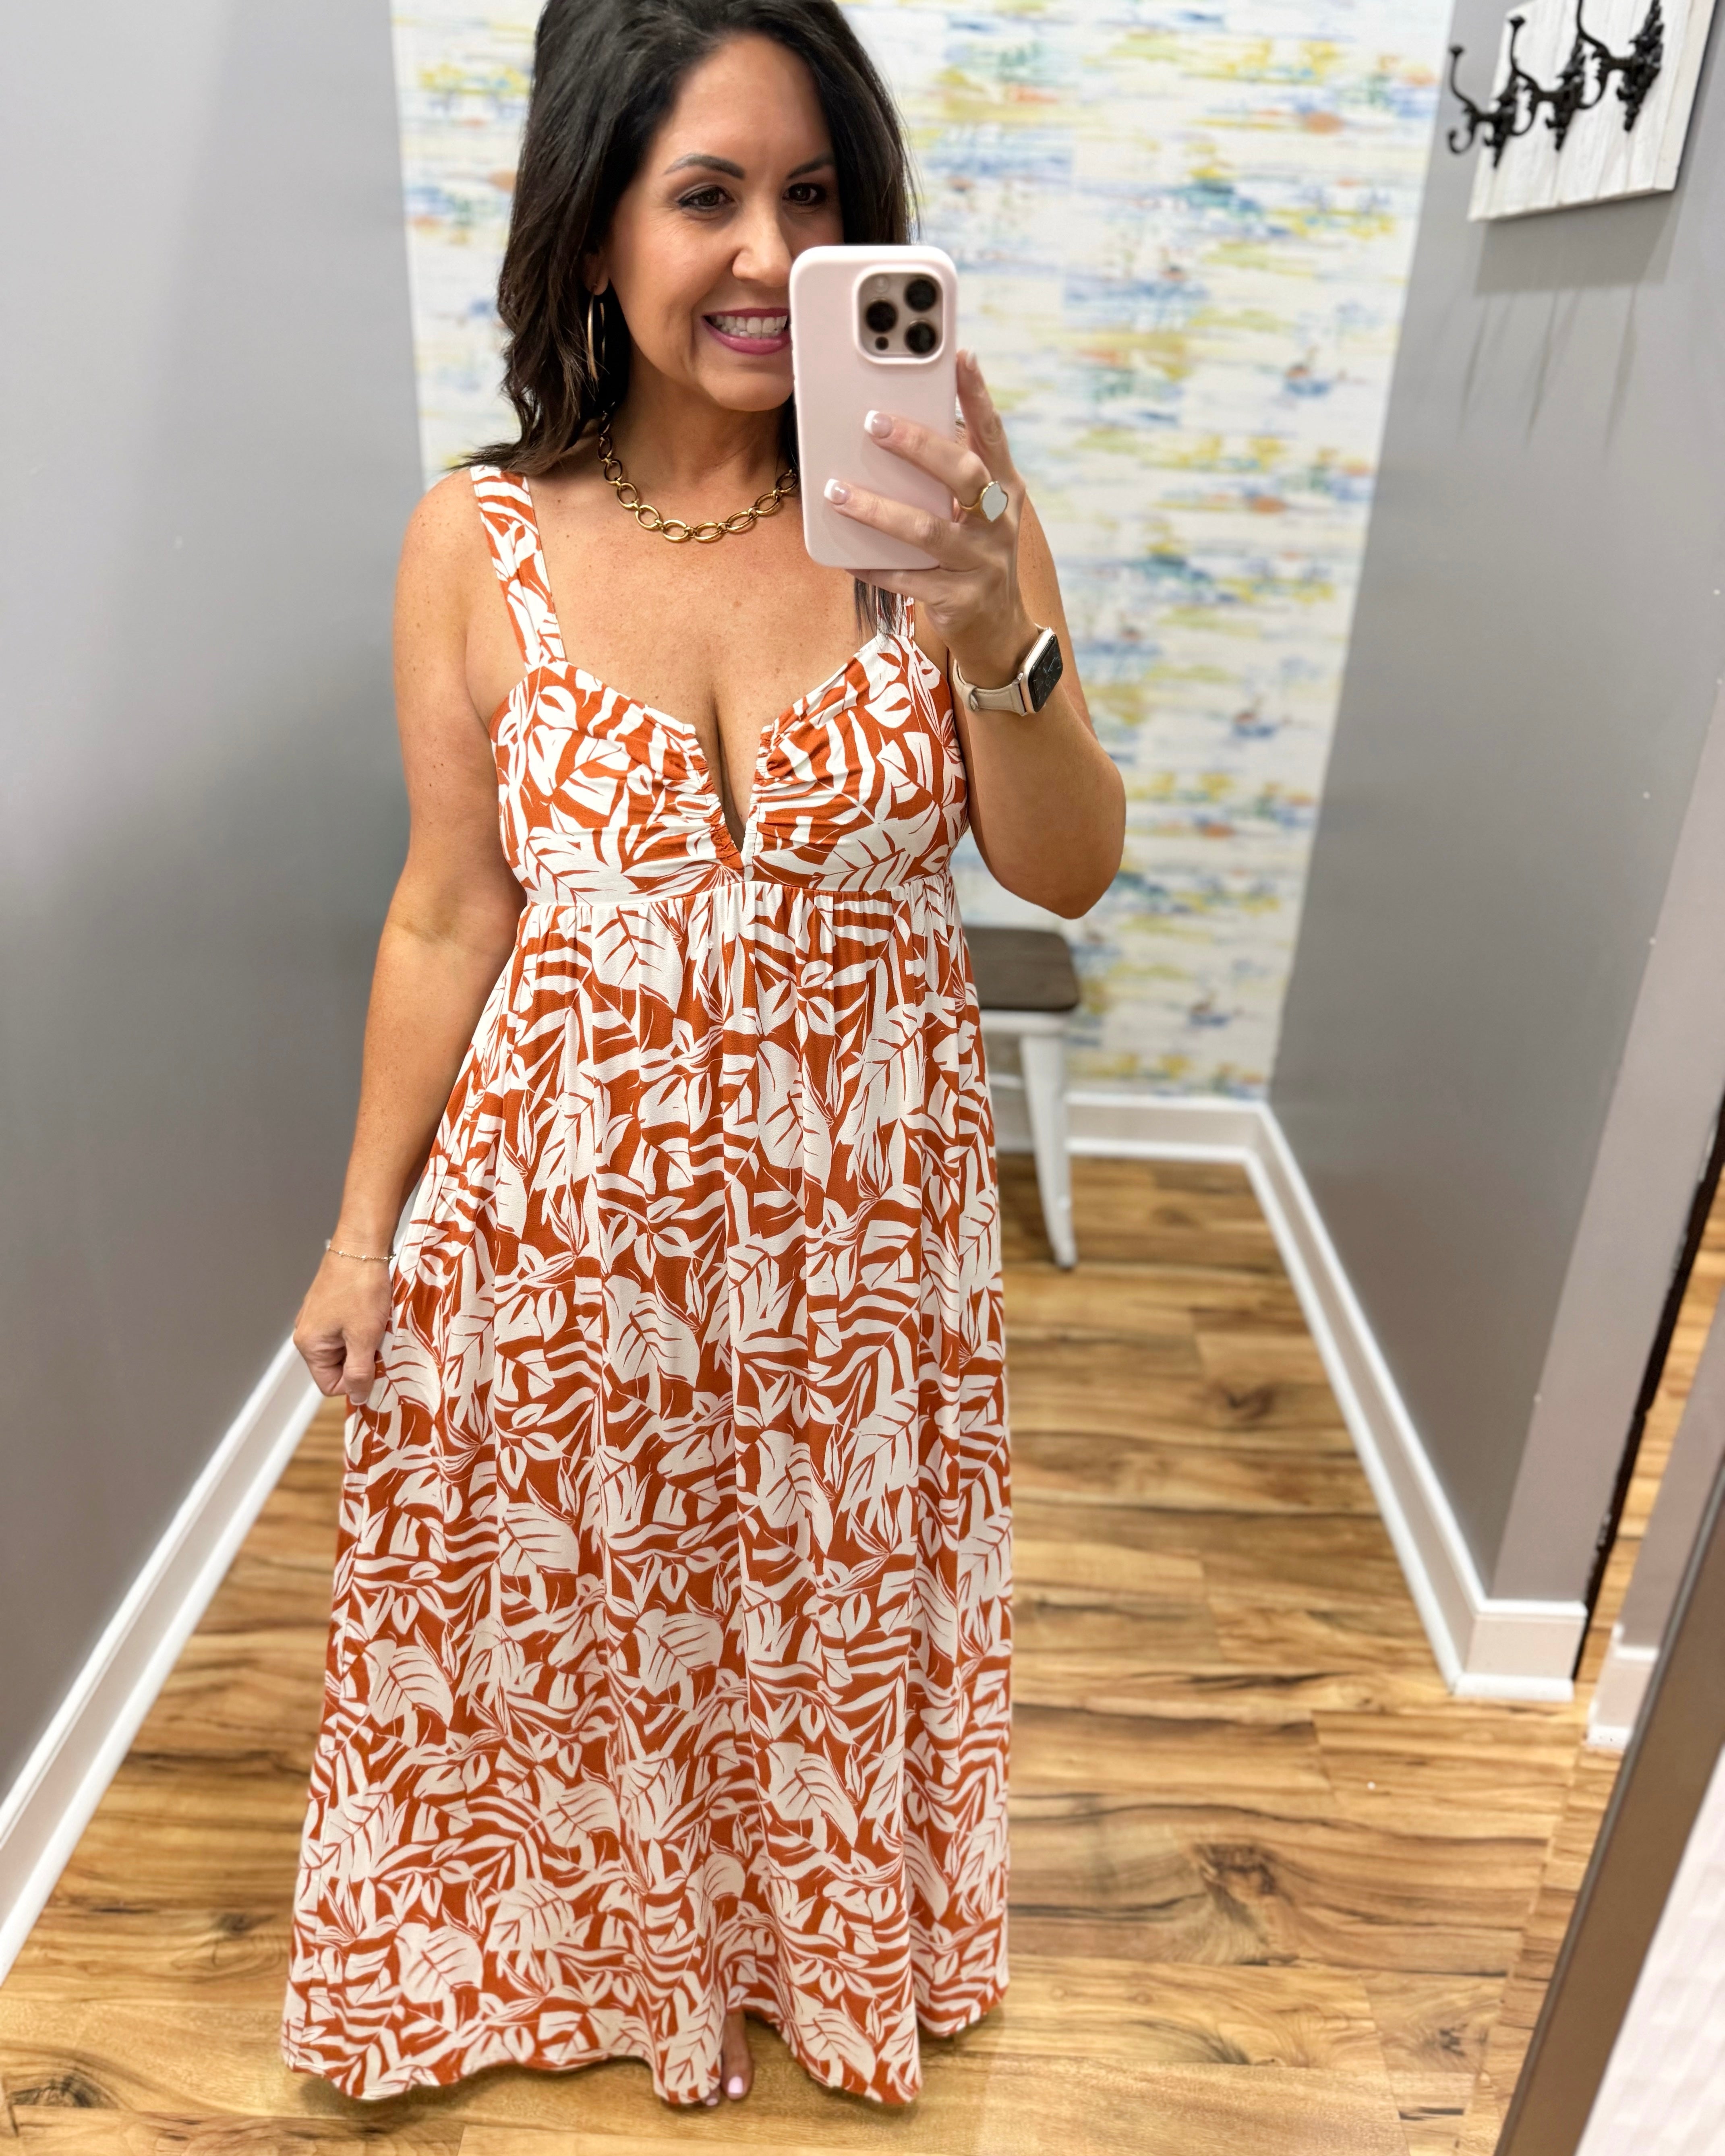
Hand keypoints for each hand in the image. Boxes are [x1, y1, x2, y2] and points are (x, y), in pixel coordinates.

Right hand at [293, 1244, 391, 1405]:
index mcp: (309, 1345)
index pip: (330, 1385)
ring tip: (378, 1324)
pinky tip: (375, 1312)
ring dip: (365, 1341)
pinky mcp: (329, 1303)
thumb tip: (357, 1398)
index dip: (356, 1382)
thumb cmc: (361, 1290)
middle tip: (380, 1342)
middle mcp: (307, 1333)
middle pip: (337, 1366)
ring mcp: (317, 1317)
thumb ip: (359, 1372)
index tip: (377, 1367)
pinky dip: (363, 1325)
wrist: (361, 1245)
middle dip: (362, 1359)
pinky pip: (347, 1327)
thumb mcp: (363, 1337)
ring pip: (345, 1345)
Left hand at [822, 348, 1036, 688]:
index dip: (978, 395)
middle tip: (872, 422)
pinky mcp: (958, 600)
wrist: (999, 631)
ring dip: (878, 509)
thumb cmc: (975, 555)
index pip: (993, 434)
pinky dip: (873, 565)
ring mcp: (981, 564)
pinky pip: (907, 579)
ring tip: (836, 491)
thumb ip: (952, 474)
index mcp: (1006, 490)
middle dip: (918, 445)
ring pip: (926, 530)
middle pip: (962, 475)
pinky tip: (845, 555)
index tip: (960, 355)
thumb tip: (901, 427)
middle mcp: (999, 523)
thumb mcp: (978, 512)